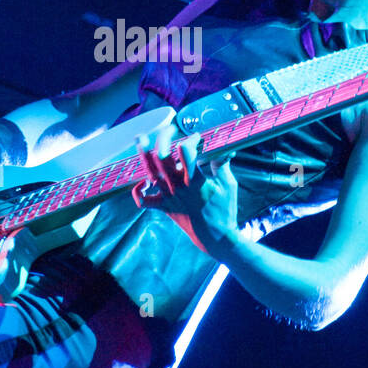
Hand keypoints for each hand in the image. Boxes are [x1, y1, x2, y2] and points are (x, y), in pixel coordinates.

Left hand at [132, 123, 241, 258]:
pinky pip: (144, 202)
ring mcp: (168, 198)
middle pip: (162, 157)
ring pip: (150, 173)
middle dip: (163, 138)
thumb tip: (225, 148)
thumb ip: (222, 164)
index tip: (198, 137)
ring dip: (143, 155)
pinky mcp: (164, 207)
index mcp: (195, 181)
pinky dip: (138, 191)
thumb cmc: (224, 209)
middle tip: (170, 129)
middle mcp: (178, 188)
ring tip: (141, 138)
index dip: (191, 139)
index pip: (187, 152)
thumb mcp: (228, 185)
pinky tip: (144, 181)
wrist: (215, 237)